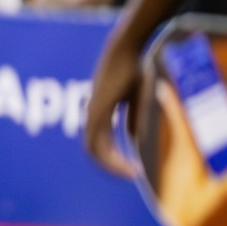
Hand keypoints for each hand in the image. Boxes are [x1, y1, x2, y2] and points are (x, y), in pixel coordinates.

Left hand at [84, 33, 141, 177]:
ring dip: (112, 165)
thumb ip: (132, 117)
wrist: (125, 50)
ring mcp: (91, 114)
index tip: (131, 168)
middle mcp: (91, 116)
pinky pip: (99, 140)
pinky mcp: (97, 111)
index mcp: (98, 114)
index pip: (97, 144)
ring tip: (131, 173)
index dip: (111, 158)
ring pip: (93, 150)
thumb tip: (133, 136)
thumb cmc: (132, 70)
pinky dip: (112, 156)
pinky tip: (129, 162)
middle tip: (131, 175)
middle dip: (111, 167)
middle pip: (93, 151)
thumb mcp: (135, 98)